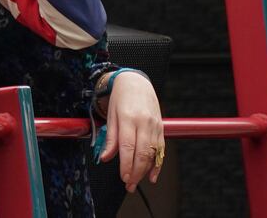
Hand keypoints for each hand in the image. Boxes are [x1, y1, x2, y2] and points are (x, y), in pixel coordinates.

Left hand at [98, 72, 163, 192]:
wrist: (136, 82)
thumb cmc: (121, 98)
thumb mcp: (111, 115)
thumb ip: (110, 138)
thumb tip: (105, 157)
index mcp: (128, 118)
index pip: (128, 146)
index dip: (126, 164)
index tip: (123, 177)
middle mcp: (144, 122)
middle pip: (142, 153)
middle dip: (136, 172)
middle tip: (129, 185)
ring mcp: (154, 125)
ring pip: (153, 153)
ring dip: (146, 171)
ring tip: (137, 182)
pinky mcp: (161, 128)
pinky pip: (161, 149)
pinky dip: (157, 164)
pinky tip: (152, 175)